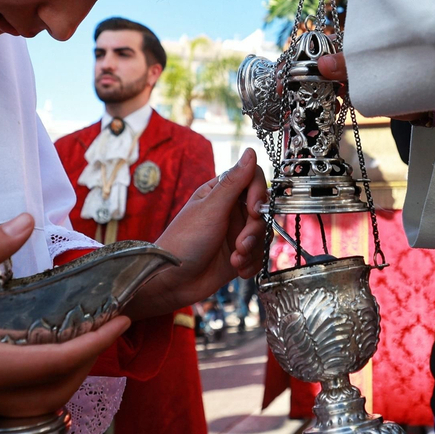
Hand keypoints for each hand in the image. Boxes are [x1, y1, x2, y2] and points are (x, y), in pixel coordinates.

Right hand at [0, 214, 128, 433]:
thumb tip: (27, 222)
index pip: (63, 362)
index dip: (98, 342)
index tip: (123, 320)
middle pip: (58, 393)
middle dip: (87, 364)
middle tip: (102, 331)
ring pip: (36, 407)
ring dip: (63, 381)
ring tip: (73, 345)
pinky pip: (12, 409)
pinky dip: (35, 390)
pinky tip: (25, 363)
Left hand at [125, 149, 269, 318]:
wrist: (172, 282)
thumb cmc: (183, 242)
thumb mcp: (210, 209)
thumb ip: (234, 182)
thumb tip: (250, 152)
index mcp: (220, 193)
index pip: (253, 181)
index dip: (258, 194)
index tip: (253, 210)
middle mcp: (230, 211)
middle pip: (262, 211)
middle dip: (253, 230)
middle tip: (240, 243)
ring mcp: (235, 233)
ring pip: (262, 235)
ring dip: (252, 250)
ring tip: (234, 260)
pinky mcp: (238, 255)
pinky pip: (258, 255)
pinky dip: (250, 263)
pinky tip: (236, 269)